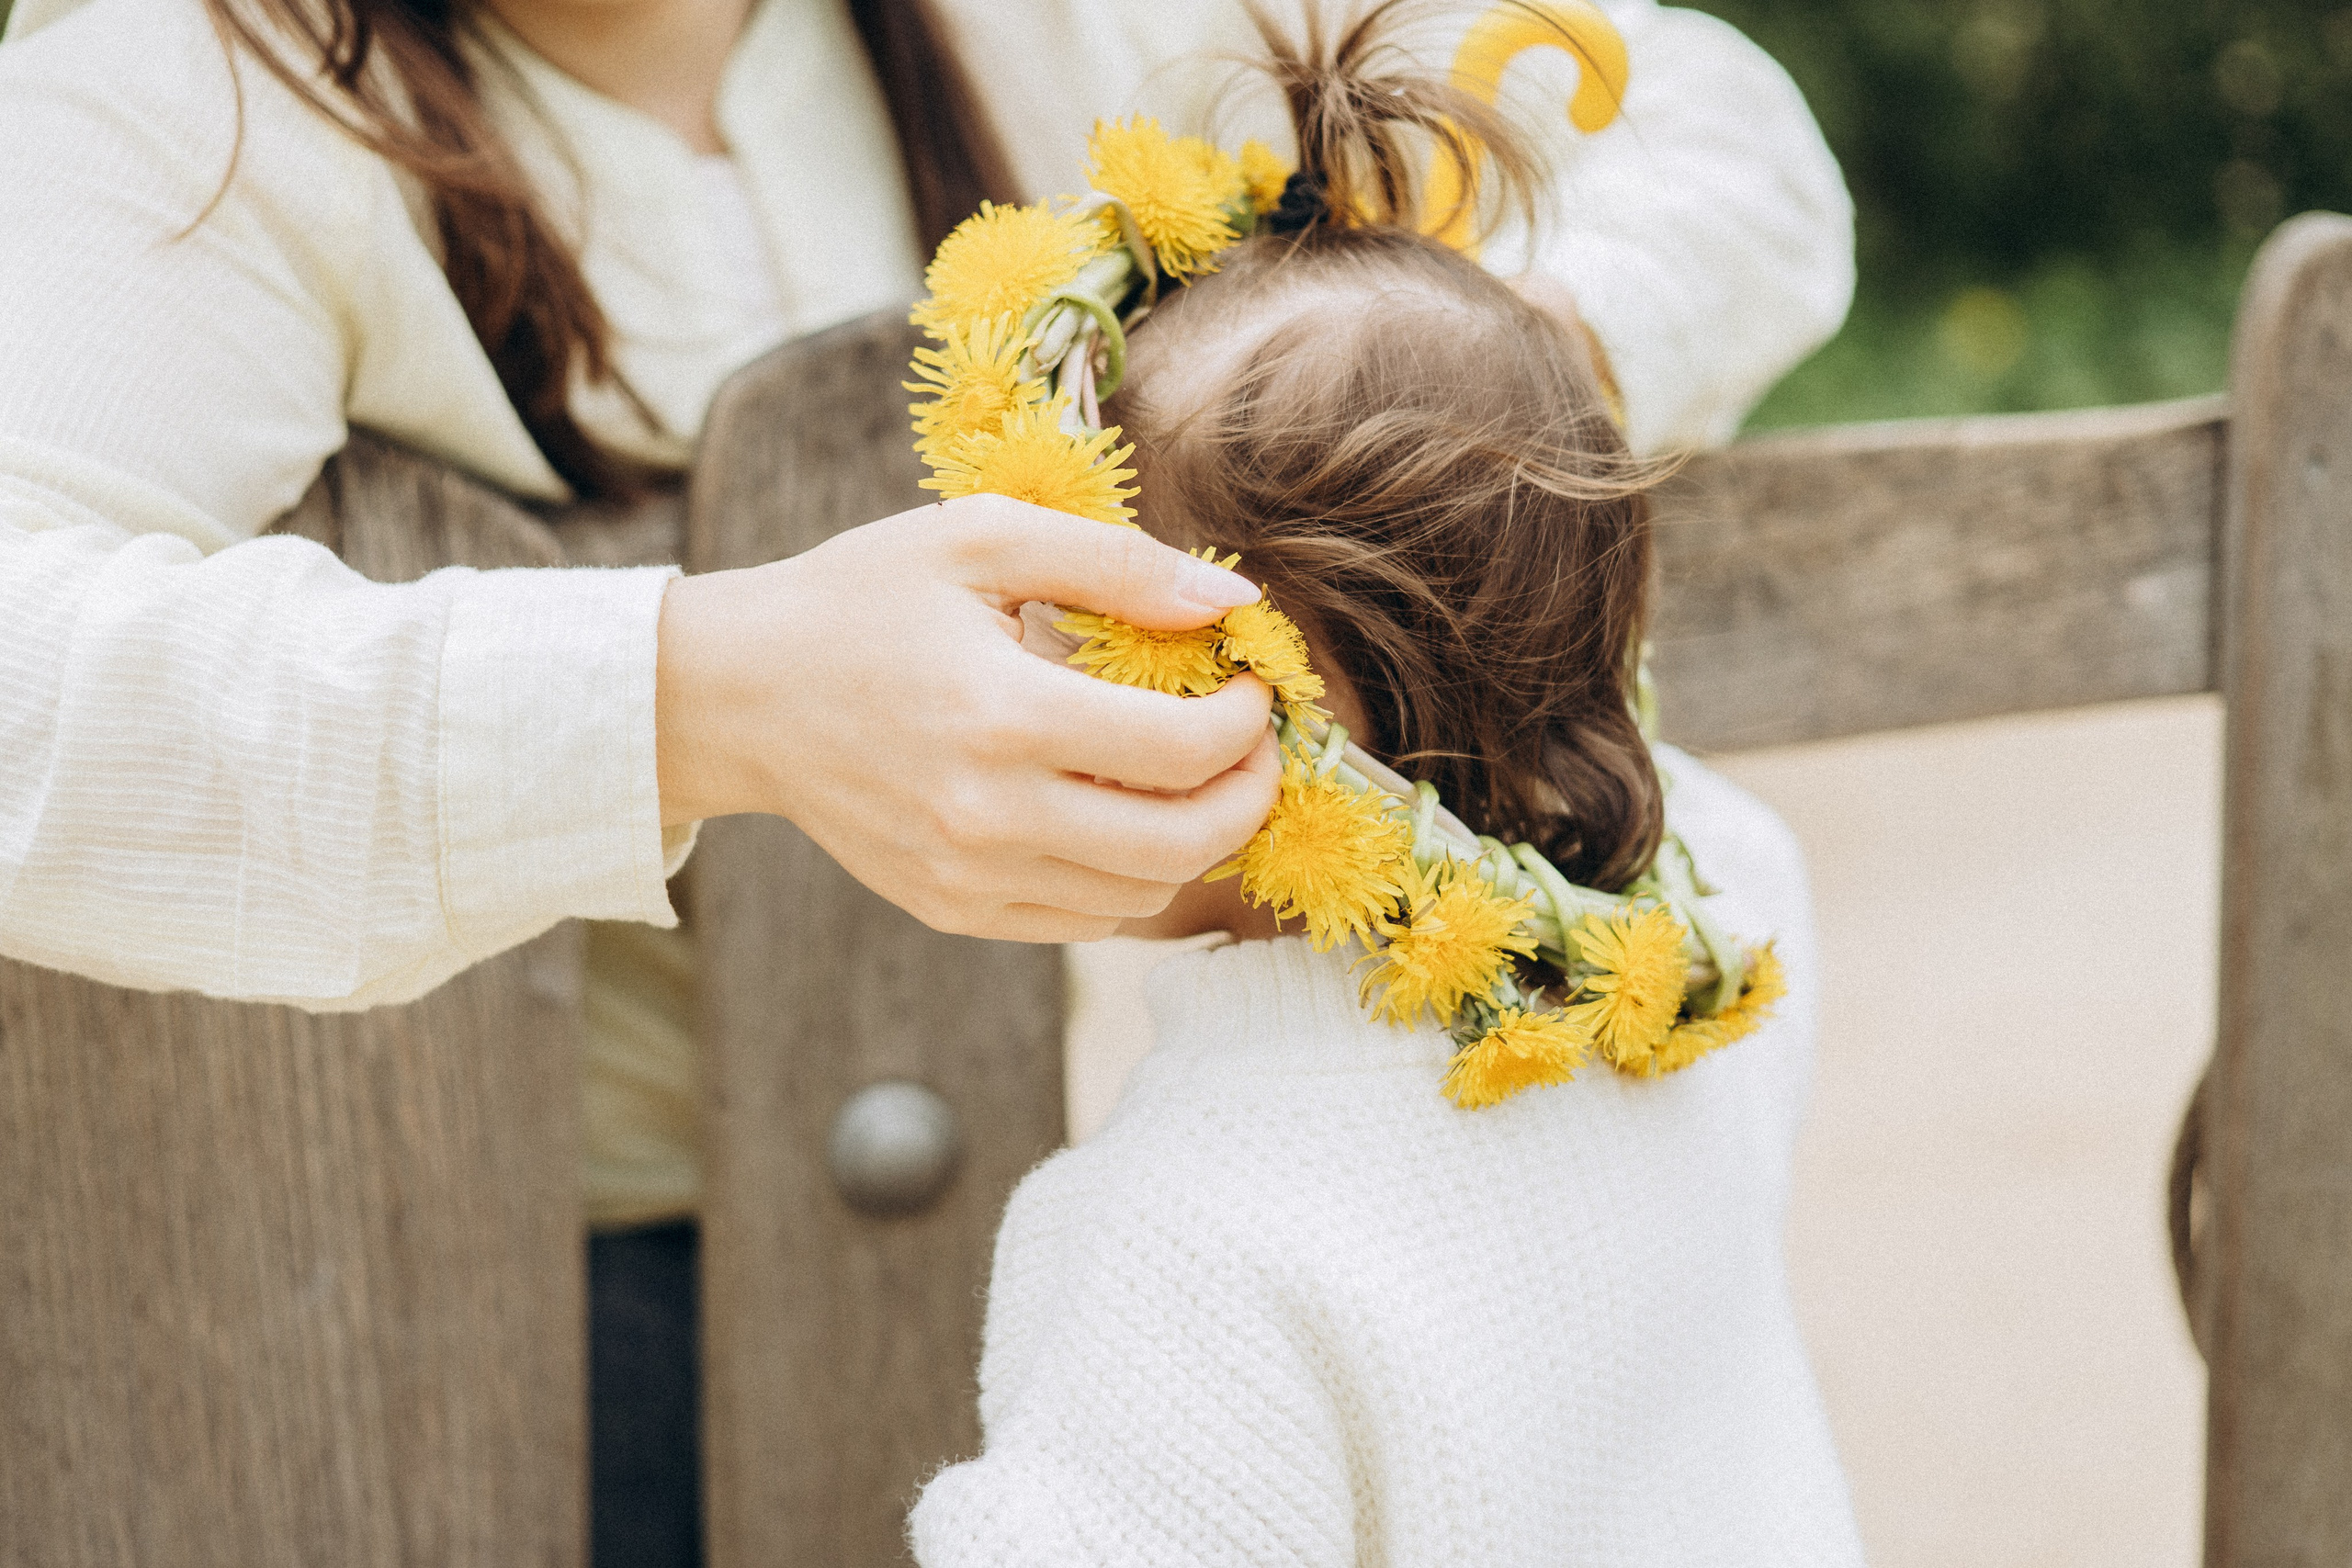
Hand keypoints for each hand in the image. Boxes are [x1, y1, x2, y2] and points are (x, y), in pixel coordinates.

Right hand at [654, 494, 1281, 941]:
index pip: (1183, 751)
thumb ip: (1115, 561)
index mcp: (1002, 714)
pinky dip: (1127, 876)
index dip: (1248, 722)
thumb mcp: (981, 538)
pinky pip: (1084, 922)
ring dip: (1192, 839)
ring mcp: (968, 877)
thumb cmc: (861, 601)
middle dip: (1248, 795)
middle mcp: (988, 816)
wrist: (739, 694)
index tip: (1251, 685)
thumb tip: (1231, 600)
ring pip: (1142, 896)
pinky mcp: (952, 911)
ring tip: (1184, 774)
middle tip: (1252, 746)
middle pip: (1182, 845)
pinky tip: (1117, 810)